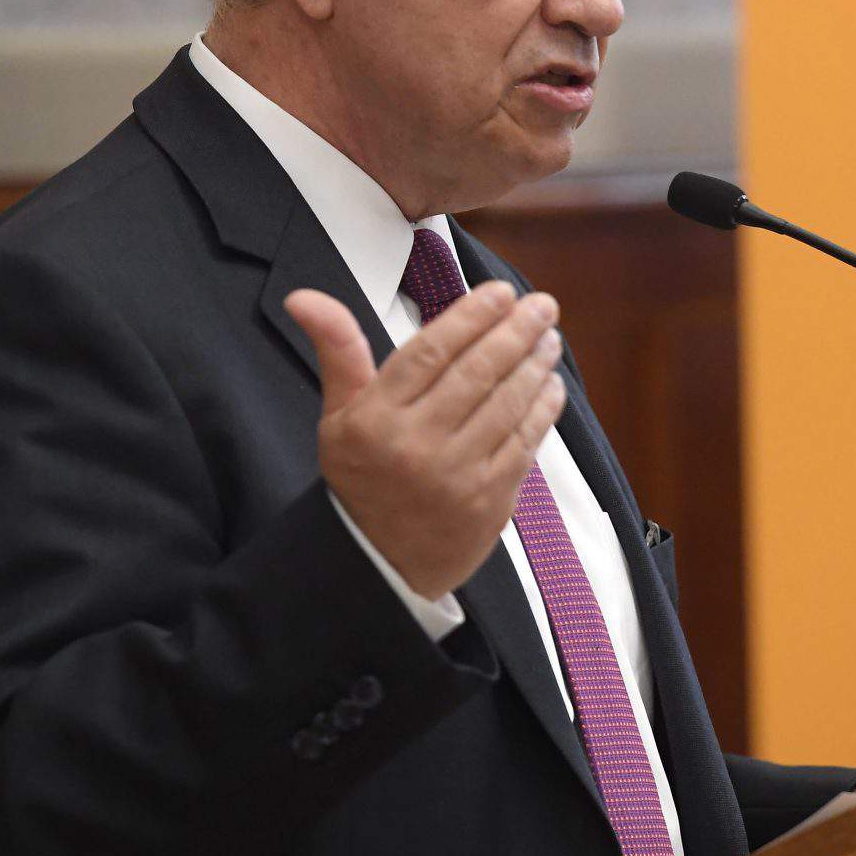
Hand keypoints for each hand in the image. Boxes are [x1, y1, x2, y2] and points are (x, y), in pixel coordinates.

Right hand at [285, 281, 565, 599]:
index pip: (431, 352)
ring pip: (505, 405)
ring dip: (535, 365)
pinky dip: (542, 410)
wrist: (377, 563)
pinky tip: (551, 384)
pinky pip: (523, 444)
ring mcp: (455, 475)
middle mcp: (415, 444)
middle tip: (542, 305)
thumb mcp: (338, 415)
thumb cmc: (362, 476)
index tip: (501, 292)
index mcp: (375, 418)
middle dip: (515, 331)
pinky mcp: (488, 502)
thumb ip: (337, 350)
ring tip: (549, 338)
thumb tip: (303, 296)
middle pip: (476, 373)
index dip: (471, 316)